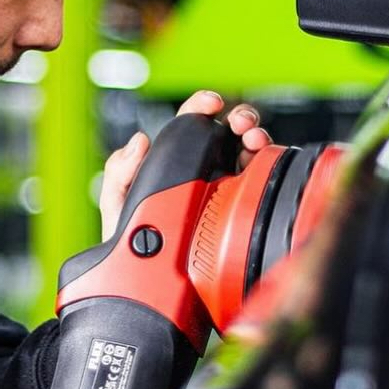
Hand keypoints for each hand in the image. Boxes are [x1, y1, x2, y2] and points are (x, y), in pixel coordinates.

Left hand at [99, 90, 270, 239]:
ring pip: (251, 154)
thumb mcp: (117, 207)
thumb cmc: (132, 246)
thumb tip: (139, 140)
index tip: (211, 103)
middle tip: (240, 125)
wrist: (152, 286)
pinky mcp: (246, 212)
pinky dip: (271, 169)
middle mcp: (205, 172)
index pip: (190, 125)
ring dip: (258, 138)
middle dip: (241, 119)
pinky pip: (264, 185)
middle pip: (229, 134)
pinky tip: (265, 168)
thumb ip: (119, 172)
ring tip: (255, 142)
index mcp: (175, 162)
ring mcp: (227, 190)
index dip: (202, 106)